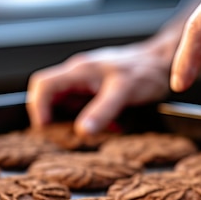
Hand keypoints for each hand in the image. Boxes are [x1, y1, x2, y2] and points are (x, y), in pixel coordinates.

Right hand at [26, 41, 171, 136]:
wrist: (163, 61)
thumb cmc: (146, 71)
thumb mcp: (123, 93)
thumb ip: (101, 111)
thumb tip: (82, 132)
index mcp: (79, 71)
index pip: (43, 85)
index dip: (37, 107)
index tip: (45, 129)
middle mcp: (79, 74)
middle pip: (49, 95)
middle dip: (52, 117)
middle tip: (62, 138)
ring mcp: (88, 82)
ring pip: (67, 103)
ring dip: (73, 121)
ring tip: (91, 134)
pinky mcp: (98, 89)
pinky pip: (84, 106)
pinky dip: (91, 119)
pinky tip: (110, 127)